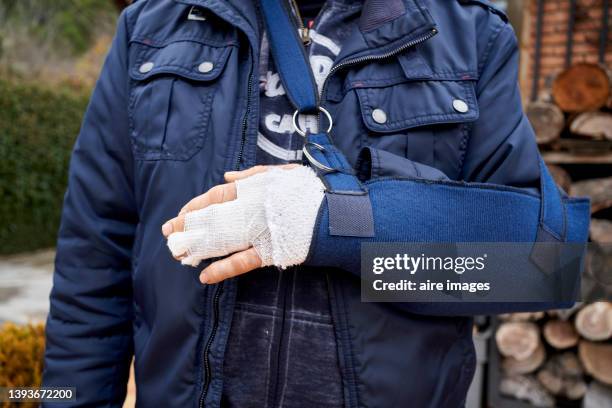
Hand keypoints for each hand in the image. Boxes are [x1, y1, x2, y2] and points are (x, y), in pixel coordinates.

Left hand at [162, 164, 323, 283]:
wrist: (337, 214)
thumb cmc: (311, 192)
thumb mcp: (284, 174)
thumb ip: (254, 174)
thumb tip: (227, 176)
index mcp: (254, 187)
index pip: (217, 195)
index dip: (195, 205)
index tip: (180, 214)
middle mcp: (252, 208)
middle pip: (212, 217)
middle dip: (188, 226)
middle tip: (168, 234)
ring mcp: (259, 231)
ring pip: (222, 239)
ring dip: (198, 248)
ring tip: (179, 256)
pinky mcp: (270, 251)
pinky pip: (242, 261)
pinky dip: (223, 269)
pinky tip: (206, 277)